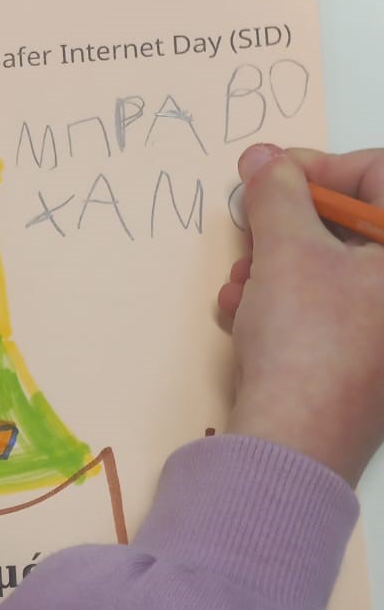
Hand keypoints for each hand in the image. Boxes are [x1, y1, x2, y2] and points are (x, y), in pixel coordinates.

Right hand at [218, 144, 383, 486]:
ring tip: (241, 285)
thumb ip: (276, 193)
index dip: (319, 166)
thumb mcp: (285, 251)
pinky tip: (245, 318)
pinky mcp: (360, 372)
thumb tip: (265, 161)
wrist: (293, 448)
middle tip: (252, 230)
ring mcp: (383, 341)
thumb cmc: (308, 351)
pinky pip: (324, 318)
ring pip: (330, 276)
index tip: (272, 172)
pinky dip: (282, 310)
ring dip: (275, 270)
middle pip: (351, 231)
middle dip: (289, 228)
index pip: (378, 178)